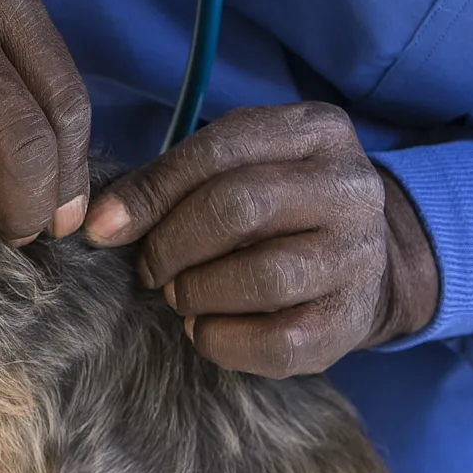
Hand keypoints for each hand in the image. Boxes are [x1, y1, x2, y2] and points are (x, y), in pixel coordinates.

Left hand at [82, 102, 440, 377]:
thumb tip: (101, 221)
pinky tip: (205, 328)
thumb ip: (174, 181)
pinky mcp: (352, 320)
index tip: (103, 228)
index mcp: (316, 130)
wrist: (371, 262)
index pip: (218, 151)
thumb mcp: (238, 169)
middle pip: (239, 208)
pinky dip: (221, 340)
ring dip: (198, 292)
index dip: (151, 192)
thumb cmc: (280, 210)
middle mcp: (350, 187)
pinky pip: (276, 341)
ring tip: (181, 295)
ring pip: (262, 276)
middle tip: (151, 269)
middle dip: (173, 244)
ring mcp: (359, 255)